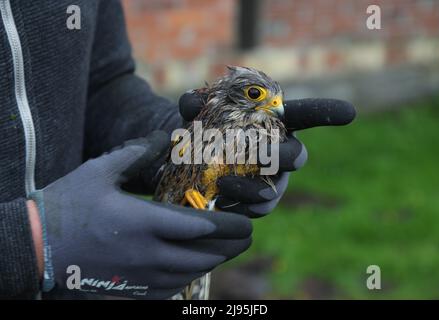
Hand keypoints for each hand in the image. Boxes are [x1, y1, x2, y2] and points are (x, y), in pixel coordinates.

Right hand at [29, 131, 251, 298]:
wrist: (35, 245)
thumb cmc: (67, 205)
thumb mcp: (101, 171)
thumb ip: (137, 153)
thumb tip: (163, 138)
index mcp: (144, 222)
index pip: (201, 228)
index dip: (229, 227)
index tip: (247, 224)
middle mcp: (147, 254)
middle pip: (203, 255)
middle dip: (230, 247)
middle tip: (245, 237)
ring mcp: (139, 276)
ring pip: (190, 274)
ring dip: (213, 262)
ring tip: (225, 251)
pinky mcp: (129, 289)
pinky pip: (169, 290)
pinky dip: (188, 278)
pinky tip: (192, 268)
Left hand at [178, 92, 355, 217]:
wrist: (187, 162)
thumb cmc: (200, 131)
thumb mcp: (193, 116)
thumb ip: (193, 104)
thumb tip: (189, 104)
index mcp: (272, 125)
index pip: (305, 115)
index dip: (327, 113)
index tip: (349, 113)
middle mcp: (279, 152)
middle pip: (297, 156)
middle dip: (283, 156)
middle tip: (258, 154)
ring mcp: (271, 180)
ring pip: (276, 188)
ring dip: (252, 187)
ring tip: (224, 181)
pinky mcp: (257, 203)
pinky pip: (258, 209)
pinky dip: (240, 205)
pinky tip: (220, 199)